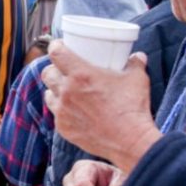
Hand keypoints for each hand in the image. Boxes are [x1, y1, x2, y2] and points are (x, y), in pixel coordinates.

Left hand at [42, 41, 160, 171]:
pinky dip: (61, 111)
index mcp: (80, 74)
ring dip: (54, 90)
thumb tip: (138, 56)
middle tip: (62, 69)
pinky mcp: (64, 128)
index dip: (55, 46)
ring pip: (48, 94)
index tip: (58, 45)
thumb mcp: (137, 79)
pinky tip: (71, 110)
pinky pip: (56, 115)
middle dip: (53, 68)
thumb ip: (135, 64)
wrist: (130, 140)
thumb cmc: (133, 107)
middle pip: (47, 73)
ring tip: (64, 90)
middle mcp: (67, 91)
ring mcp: (63, 111)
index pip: (56, 53)